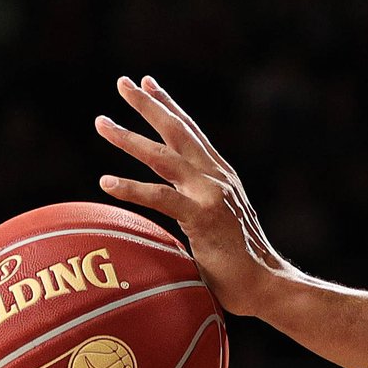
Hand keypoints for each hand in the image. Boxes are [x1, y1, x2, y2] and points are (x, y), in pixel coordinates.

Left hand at [97, 77, 300, 319]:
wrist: (266, 285)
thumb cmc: (241, 264)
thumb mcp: (221, 222)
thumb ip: (199, 206)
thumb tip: (178, 207)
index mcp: (222, 176)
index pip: (191, 132)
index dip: (169, 106)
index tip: (147, 84)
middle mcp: (217, 177)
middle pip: (177, 131)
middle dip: (148, 104)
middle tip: (122, 82)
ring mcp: (210, 194)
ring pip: (162, 157)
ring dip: (129, 137)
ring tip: (101, 123)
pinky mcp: (202, 217)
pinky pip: (160, 197)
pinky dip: (131, 187)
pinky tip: (106, 181)